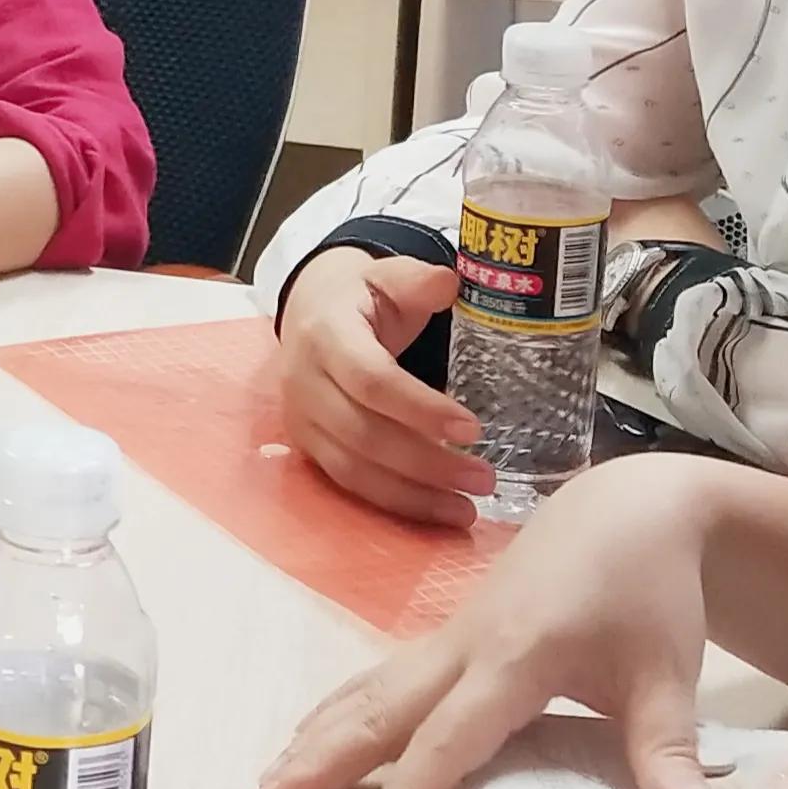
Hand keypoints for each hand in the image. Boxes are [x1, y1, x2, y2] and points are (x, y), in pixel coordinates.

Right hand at [252, 454, 724, 788]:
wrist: (631, 506)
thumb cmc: (648, 587)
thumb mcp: (668, 668)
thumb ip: (668, 748)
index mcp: (514, 655)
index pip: (449, 740)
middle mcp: (465, 642)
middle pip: (379, 708)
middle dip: (320, 760)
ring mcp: (451, 633)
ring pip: (369, 688)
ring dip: (316, 735)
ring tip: (265, 781)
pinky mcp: (452, 631)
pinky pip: (382, 674)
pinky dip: (340, 708)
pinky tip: (313, 734)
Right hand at [278, 248, 491, 524]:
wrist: (308, 310)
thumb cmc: (360, 298)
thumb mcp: (386, 277)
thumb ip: (416, 279)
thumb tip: (447, 283)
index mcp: (326, 334)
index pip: (370, 380)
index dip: (420, 409)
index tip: (473, 429)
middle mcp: (305, 381)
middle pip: (364, 434)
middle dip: (428, 463)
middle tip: (485, 478)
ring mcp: (302, 419)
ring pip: (355, 468)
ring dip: (413, 495)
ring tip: (467, 508)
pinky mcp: (308, 446)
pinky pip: (349, 483)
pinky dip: (393, 502)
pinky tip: (435, 511)